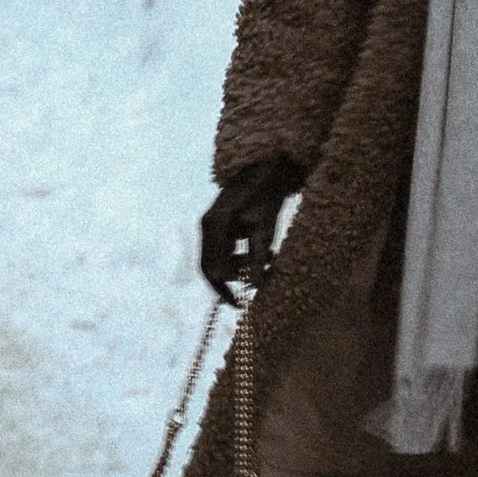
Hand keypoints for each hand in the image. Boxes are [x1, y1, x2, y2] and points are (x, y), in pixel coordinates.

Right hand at [199, 156, 302, 299]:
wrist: (266, 170)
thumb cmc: (266, 197)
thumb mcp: (265, 231)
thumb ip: (257, 260)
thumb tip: (255, 289)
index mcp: (214, 226)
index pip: (211, 269)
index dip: (224, 291)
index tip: (240, 305)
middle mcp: (207, 225)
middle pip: (212, 266)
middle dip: (233, 280)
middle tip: (253, 292)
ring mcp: (211, 224)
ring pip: (220, 258)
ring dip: (242, 266)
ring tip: (270, 261)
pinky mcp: (219, 224)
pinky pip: (225, 249)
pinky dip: (242, 256)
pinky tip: (265, 254)